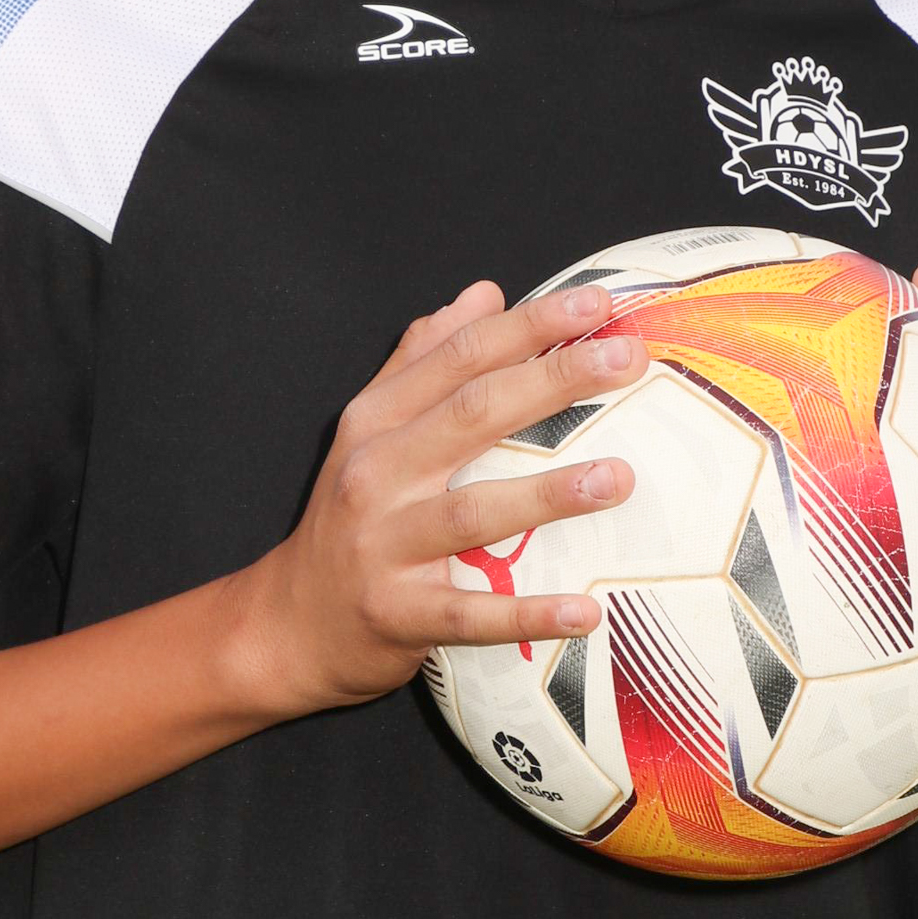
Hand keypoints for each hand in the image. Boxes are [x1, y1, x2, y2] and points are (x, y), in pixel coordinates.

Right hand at [242, 279, 646, 719]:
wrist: (288, 624)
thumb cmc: (349, 519)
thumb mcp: (370, 431)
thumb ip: (422, 361)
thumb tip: (484, 294)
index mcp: (376, 421)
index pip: (459, 357)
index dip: (528, 325)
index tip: (597, 303)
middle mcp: (375, 474)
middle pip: (473, 415)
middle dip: (554, 380)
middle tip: (628, 360)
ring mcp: (384, 545)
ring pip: (474, 512)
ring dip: (549, 495)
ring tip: (620, 478)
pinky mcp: (397, 613)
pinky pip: (471, 615)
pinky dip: (527, 614)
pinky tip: (587, 611)